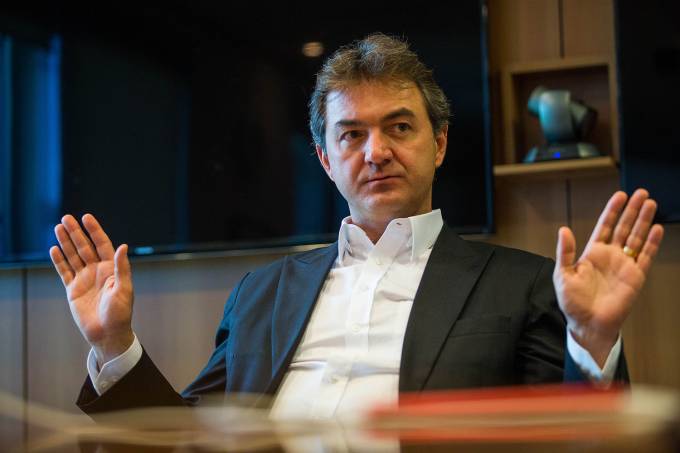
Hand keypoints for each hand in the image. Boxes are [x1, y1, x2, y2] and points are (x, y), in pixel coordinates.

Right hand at [50, 214, 134, 366]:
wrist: (108, 334)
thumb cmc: (120, 314)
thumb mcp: (124, 290)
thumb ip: (122, 268)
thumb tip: (123, 246)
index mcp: (111, 269)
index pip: (102, 244)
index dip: (94, 230)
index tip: (86, 217)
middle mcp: (97, 271)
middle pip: (85, 247)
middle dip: (76, 232)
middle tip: (66, 218)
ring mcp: (85, 279)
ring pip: (73, 256)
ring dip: (66, 242)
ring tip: (58, 227)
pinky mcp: (73, 290)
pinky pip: (64, 271)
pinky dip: (59, 261)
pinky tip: (54, 249)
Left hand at [553, 189, 663, 366]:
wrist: (588, 324)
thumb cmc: (573, 302)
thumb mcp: (563, 274)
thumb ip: (565, 252)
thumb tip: (563, 229)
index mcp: (592, 253)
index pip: (605, 226)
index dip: (612, 211)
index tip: (620, 195)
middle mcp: (610, 256)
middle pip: (624, 227)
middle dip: (633, 210)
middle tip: (642, 193)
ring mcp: (624, 265)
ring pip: (636, 238)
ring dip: (644, 221)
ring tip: (651, 204)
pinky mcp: (635, 277)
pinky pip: (645, 256)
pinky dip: (651, 243)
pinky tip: (656, 229)